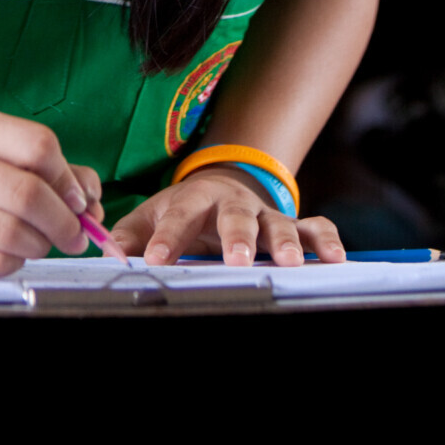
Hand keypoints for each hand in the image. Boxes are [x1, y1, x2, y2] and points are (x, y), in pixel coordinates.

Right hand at [0, 109, 103, 276]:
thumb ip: (45, 168)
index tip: (78, 200)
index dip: (69, 179)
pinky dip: (14, 263)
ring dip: (40, 246)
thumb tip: (92, 201)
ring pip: (14, 234)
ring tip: (38, 245)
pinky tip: (8, 255)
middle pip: (30, 194)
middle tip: (74, 236)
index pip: (40, 146)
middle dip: (65, 223)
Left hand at [110, 165, 344, 266]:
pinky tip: (336, 258)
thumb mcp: (152, 216)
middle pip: (235, 216)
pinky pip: (315, 227)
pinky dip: (327, 239)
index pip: (178, 216)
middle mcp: (233, 203)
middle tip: (236, 260)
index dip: (168, 237)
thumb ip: (131, 235)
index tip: (156, 259)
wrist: (222, 182)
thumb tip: (109, 254)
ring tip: (291, 262)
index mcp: (194, 199)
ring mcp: (265, 213)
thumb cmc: (183, 209)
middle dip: (237, 238)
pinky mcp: (292, 224)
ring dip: (286, 241)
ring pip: (278, 224)